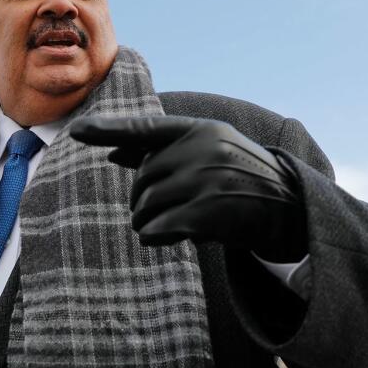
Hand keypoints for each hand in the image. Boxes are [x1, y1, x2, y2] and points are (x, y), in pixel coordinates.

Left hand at [72, 116, 305, 256]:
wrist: (292, 208)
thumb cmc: (242, 181)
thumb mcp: (209, 154)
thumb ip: (164, 152)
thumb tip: (114, 153)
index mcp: (200, 130)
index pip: (144, 128)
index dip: (107, 130)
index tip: (75, 131)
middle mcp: (202, 148)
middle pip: (142, 179)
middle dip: (143, 201)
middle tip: (162, 213)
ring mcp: (207, 178)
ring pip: (146, 205)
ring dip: (147, 223)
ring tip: (170, 226)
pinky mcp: (209, 211)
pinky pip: (158, 229)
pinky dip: (155, 238)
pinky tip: (168, 239)